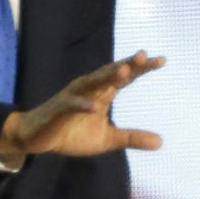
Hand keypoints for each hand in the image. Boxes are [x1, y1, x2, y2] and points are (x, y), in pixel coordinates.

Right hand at [0, 51, 164, 167]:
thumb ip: (131, 138)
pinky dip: (83, 105)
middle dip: (127, 65)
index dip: (141, 68)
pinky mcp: (59, 109)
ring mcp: (74, 97)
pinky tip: (94, 108)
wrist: (38, 138)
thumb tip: (160, 142)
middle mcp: (89, 89)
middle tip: (144, 56)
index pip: (125, 77)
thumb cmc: (72, 134)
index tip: (162, 60)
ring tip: (124, 72)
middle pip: (111, 73)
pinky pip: (72, 105)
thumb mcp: (106, 140)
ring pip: (92, 82)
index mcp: (102, 93)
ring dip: (107, 76)